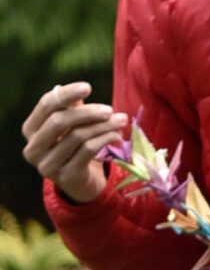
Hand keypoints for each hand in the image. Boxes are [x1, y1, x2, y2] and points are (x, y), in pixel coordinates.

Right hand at [22, 81, 125, 205]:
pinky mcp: (66, 176)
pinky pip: (88, 150)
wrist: (82, 183)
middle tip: (109, 109)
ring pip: (77, 136)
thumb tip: (80, 90)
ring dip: (103, 126)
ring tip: (120, 120)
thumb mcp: (71, 125)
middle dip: (88, 112)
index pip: (46, 105)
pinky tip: (116, 136)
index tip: (87, 87)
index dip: (66, 94)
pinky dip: (105, 139)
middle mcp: (33, 148)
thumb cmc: (74, 147)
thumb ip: (71, 108)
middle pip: (59, 120)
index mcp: (30, 129)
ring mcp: (48, 165)